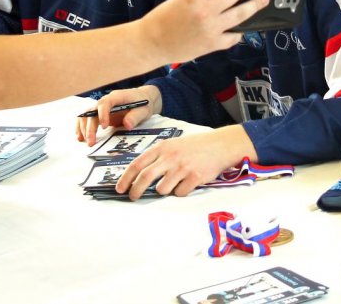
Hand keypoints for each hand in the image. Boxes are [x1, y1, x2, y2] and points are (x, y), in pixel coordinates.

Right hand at [75, 85, 160, 146]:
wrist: (143, 99)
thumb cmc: (143, 103)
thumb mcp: (144, 110)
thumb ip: (136, 116)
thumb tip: (127, 125)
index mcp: (117, 97)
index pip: (105, 103)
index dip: (102, 114)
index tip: (104, 127)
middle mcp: (106, 101)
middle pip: (93, 112)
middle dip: (90, 127)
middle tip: (91, 142)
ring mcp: (102, 108)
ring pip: (87, 115)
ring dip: (83, 128)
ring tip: (85, 141)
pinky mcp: (100, 115)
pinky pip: (87, 119)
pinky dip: (82, 127)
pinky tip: (80, 137)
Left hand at [115, 126, 253, 199]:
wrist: (221, 145)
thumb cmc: (196, 146)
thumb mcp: (174, 144)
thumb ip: (159, 156)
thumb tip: (140, 174)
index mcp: (163, 147)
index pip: (138, 164)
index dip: (126, 178)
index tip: (120, 188)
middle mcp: (170, 157)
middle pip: (145, 178)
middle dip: (135, 191)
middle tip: (133, 197)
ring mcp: (182, 167)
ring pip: (162, 189)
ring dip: (164, 191)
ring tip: (174, 183)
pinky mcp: (194, 177)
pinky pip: (180, 192)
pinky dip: (181, 192)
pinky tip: (188, 183)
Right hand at [140, 0, 267, 64]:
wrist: (152, 43)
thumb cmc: (162, 19)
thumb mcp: (180, 0)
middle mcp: (206, 11)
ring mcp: (212, 28)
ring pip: (240, 14)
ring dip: (254, 5)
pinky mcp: (213, 44)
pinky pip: (233, 37)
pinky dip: (239, 32)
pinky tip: (243, 28)